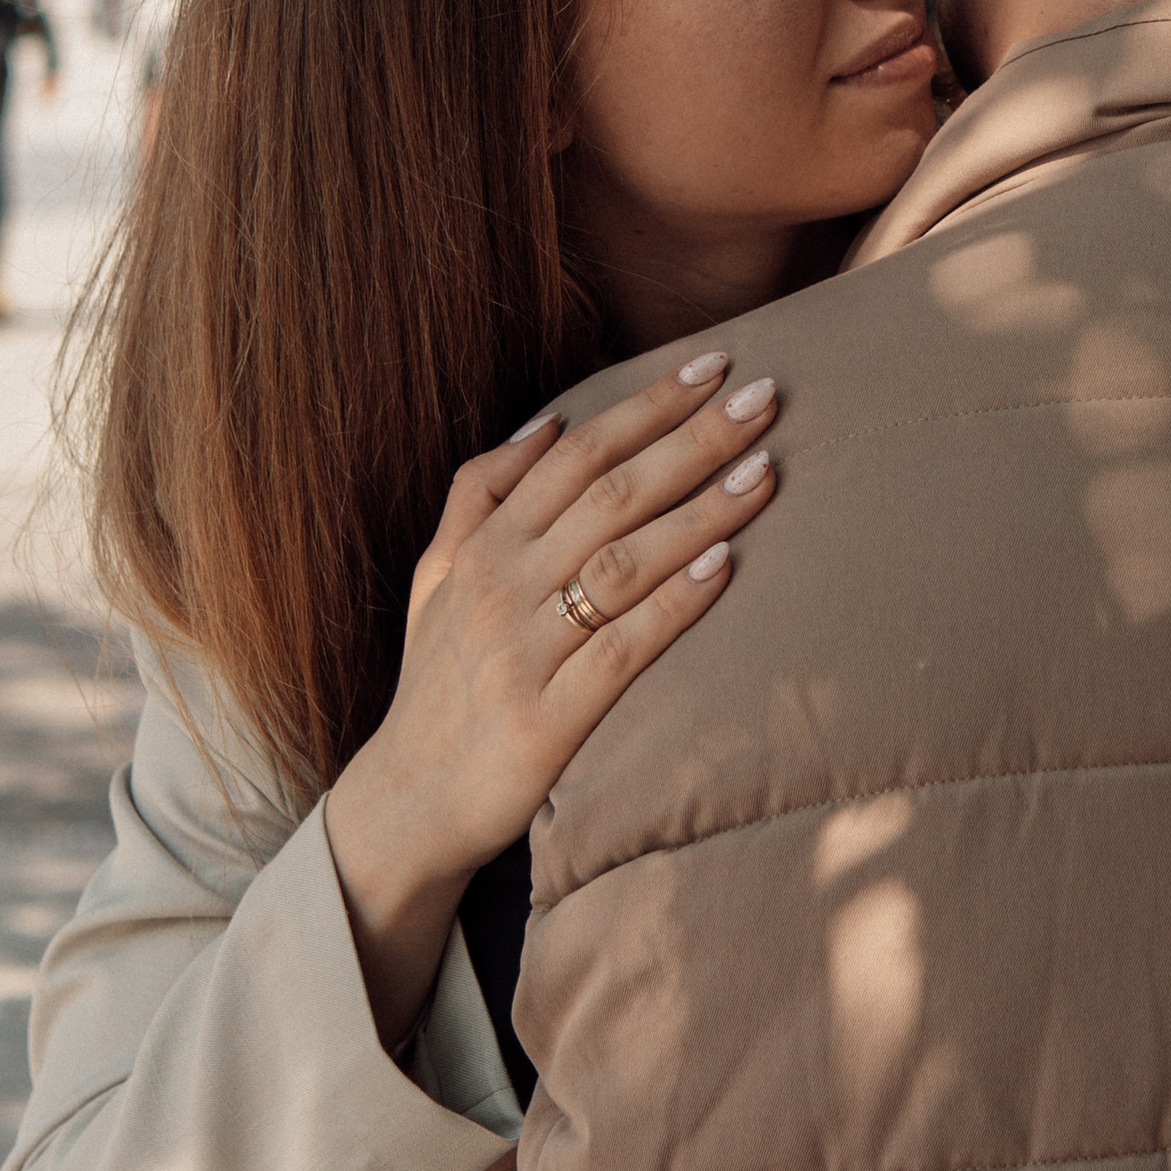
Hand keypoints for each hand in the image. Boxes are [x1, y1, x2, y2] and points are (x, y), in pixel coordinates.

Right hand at [324, 350, 779, 1044]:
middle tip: (765, 398)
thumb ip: (479, 494)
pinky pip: (623, 648)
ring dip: (699, 509)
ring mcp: (523, 653)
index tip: (713, 367)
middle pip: (609, 493)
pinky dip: (674, 602)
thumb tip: (549, 424)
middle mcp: (501, 587)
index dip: (648, 407)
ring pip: (623, 561)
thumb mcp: (436, 576)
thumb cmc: (437, 680)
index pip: (576, 453)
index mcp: (483, 546)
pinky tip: (723, 565)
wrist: (405, 802)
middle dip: (693, 439)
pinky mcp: (548, 720)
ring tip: (764, 470)